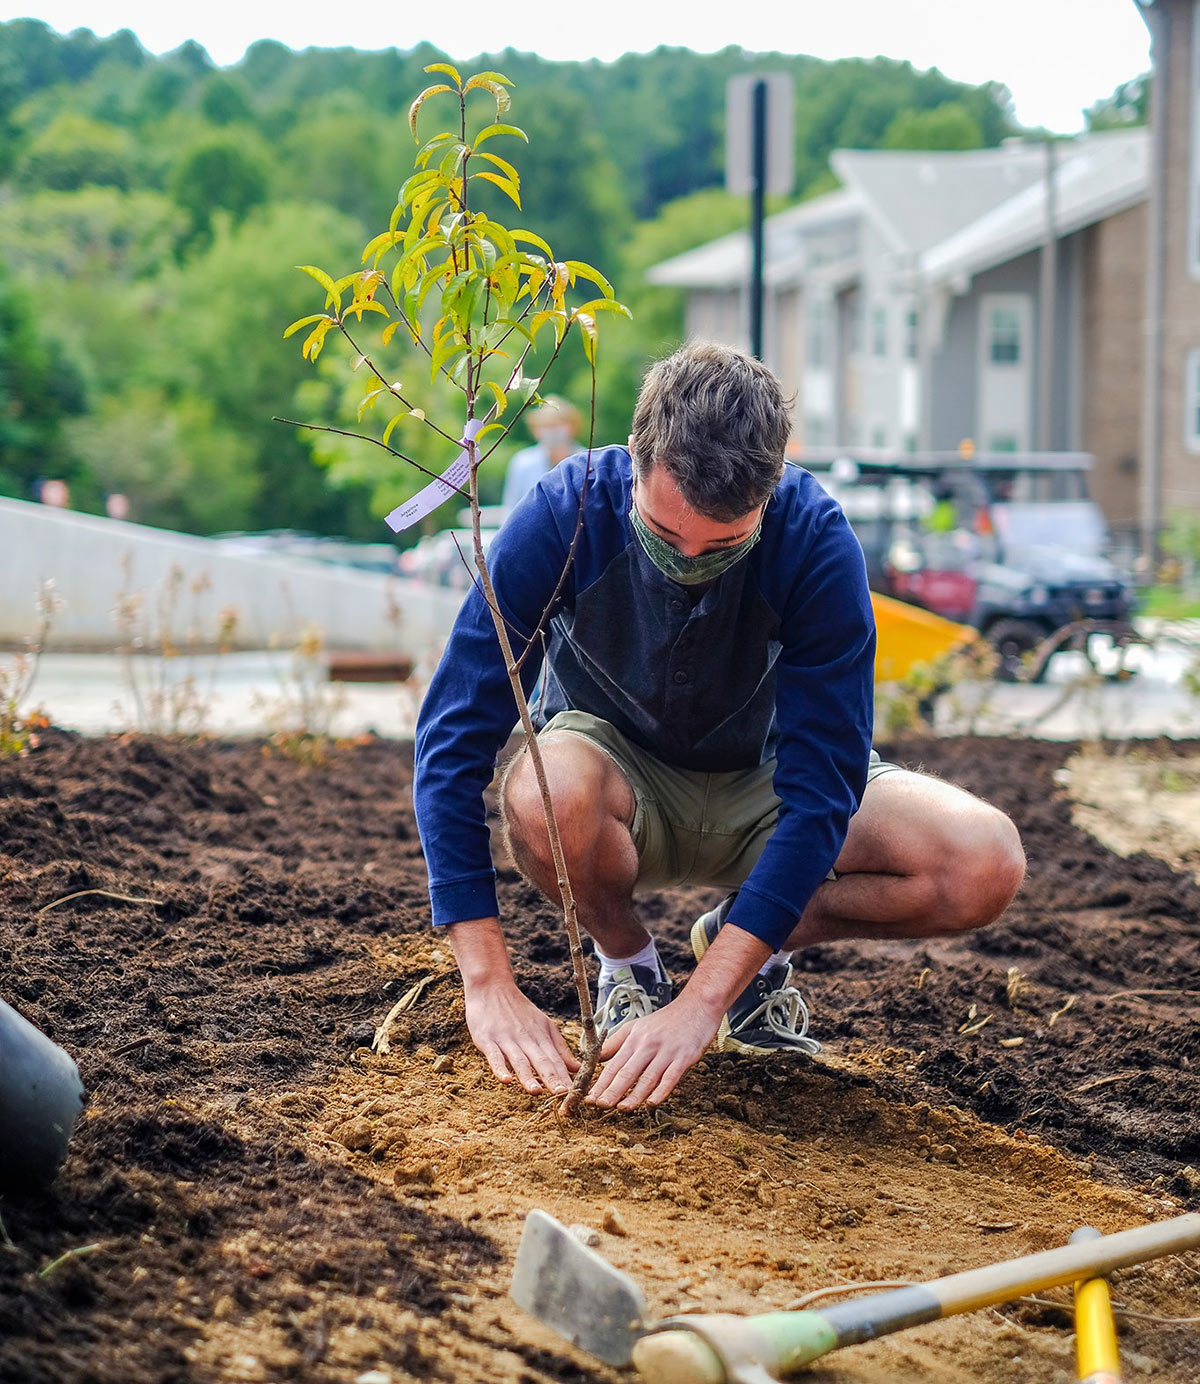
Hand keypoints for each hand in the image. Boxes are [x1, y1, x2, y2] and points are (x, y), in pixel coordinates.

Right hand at [463, 979, 579, 1096]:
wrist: (492, 987)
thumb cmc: (519, 1010)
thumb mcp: (544, 1025)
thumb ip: (559, 1048)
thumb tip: (578, 1068)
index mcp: (541, 1036)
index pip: (556, 1060)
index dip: (565, 1077)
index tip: (576, 1094)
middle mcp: (526, 1039)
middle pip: (541, 1061)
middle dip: (552, 1079)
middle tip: (562, 1096)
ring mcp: (506, 1039)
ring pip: (519, 1060)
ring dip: (527, 1076)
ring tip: (536, 1091)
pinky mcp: (487, 1039)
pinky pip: (494, 1056)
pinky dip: (500, 1068)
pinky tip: (505, 1080)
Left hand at [586, 993, 720, 1109]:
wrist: (696, 1007)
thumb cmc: (664, 1021)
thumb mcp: (636, 1027)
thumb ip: (616, 1043)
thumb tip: (596, 1058)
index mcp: (634, 1039)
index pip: (613, 1064)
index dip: (600, 1082)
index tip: (589, 1097)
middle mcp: (648, 1045)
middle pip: (627, 1071)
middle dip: (612, 1090)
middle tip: (599, 1105)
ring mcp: (666, 1052)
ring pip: (647, 1077)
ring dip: (634, 1095)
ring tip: (622, 1108)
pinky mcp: (684, 1057)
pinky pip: (671, 1077)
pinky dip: (661, 1091)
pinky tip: (652, 1103)